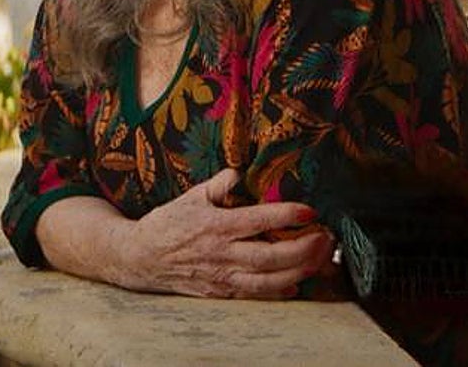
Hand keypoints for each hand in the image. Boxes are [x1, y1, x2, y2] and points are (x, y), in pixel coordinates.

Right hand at [117, 168, 334, 299]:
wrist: (141, 258)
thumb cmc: (168, 224)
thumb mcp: (191, 197)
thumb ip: (218, 185)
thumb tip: (238, 171)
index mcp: (216, 225)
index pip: (259, 220)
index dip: (287, 215)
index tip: (309, 210)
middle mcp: (222, 253)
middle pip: (272, 256)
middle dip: (305, 248)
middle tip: (326, 238)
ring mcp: (223, 276)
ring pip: (270, 280)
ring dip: (300, 271)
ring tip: (320, 259)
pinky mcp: (221, 291)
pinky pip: (256, 295)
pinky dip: (279, 291)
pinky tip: (297, 282)